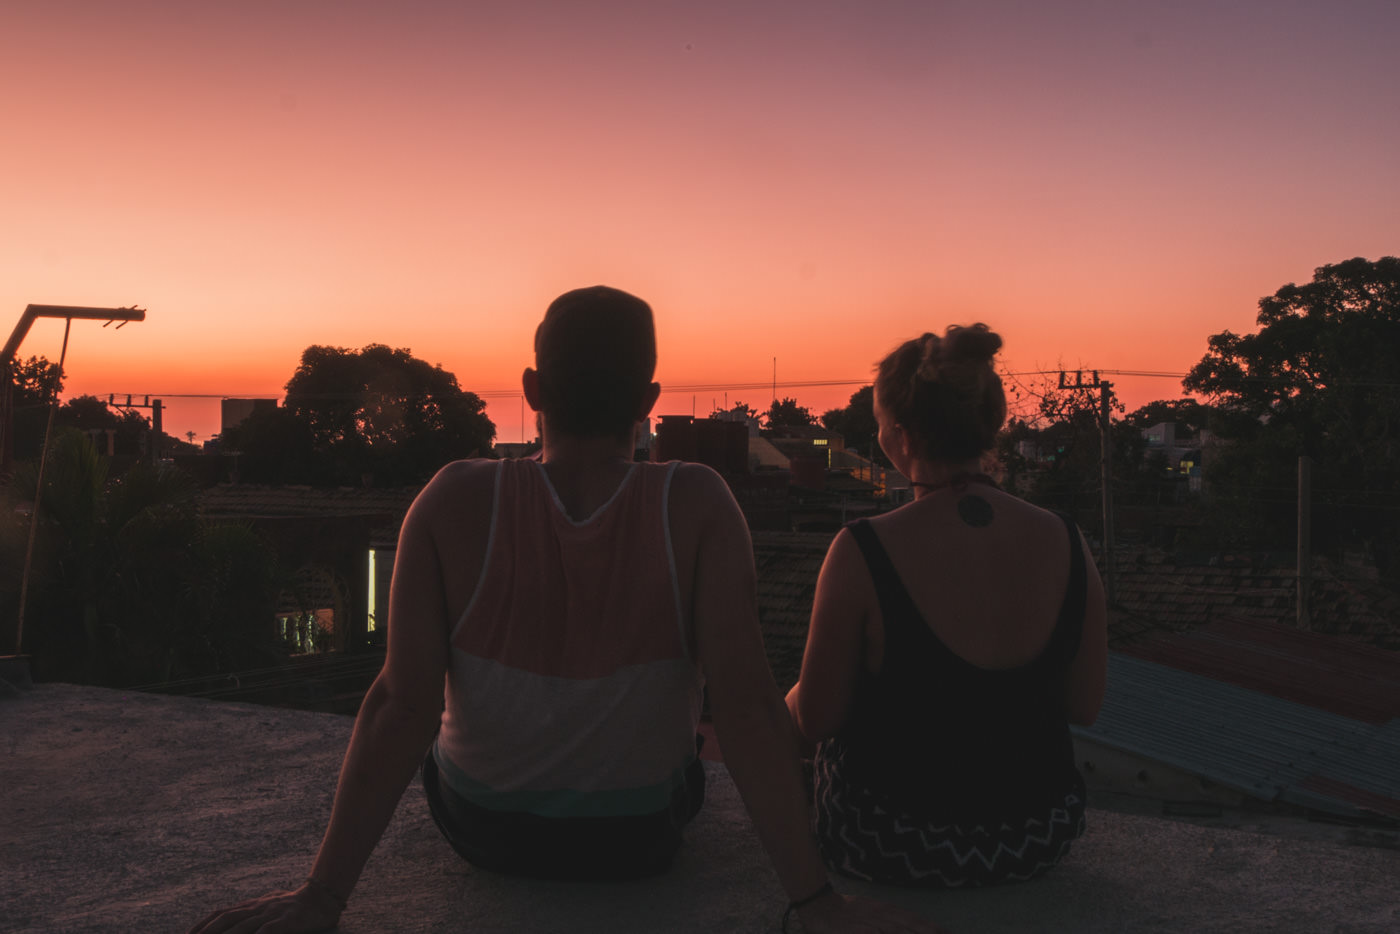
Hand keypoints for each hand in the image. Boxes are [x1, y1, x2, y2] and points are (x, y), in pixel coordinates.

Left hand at [187, 881, 342, 933]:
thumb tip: (232, 921)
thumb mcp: (269, 908)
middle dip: (206, 932)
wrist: (322, 898)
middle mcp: (258, 908)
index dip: (202, 924)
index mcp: (252, 905)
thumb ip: (251, 914)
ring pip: (242, 926)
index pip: (221, 913)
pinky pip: (266, 931)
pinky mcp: (284, 921)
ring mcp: (271, 914)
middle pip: (226, 919)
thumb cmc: (294, 907)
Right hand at [796, 892, 947, 933]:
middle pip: (910, 924)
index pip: (913, 918)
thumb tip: (906, 927)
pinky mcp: (860, 930)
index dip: (931, 926)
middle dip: (928, 931)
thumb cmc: (848, 912)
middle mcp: (882, 914)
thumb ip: (889, 920)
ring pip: (897, 929)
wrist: (822, 909)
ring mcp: (871, 923)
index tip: (947, 932)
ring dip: (912, 932)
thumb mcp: (872, 912)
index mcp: (886, 909)